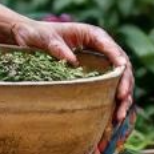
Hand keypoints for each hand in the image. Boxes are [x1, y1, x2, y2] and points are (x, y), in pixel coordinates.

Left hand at [9, 18, 133, 121]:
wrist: (27, 38)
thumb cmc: (37, 34)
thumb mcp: (45, 38)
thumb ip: (57, 47)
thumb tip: (72, 60)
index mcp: (93, 35)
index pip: (112, 48)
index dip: (119, 61)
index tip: (123, 73)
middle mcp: (100, 49)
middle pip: (122, 66)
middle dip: (125, 84)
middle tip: (122, 101)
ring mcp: (98, 63)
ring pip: (119, 81)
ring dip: (122, 99)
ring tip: (118, 117)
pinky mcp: (93, 76)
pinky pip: (108, 89)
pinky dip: (112, 104)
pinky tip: (111, 119)